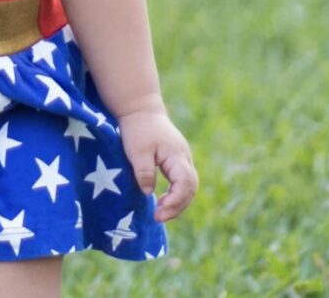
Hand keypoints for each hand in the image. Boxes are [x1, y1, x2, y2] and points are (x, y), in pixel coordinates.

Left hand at [116, 107, 197, 221]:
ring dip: (177, 202)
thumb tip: (148, 193)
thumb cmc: (138, 129)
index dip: (176, 200)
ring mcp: (182, 160)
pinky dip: (175, 195)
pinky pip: (182, 183)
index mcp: (176, 155)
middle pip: (191, 188)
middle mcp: (184, 159)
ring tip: (159, 213)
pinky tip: (161, 201)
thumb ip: (144, 171)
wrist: (141, 111)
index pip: (186, 183)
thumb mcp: (137, 151)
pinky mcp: (176, 162)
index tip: (159, 210)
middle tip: (158, 217)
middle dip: (178, 206)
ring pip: (189, 187)